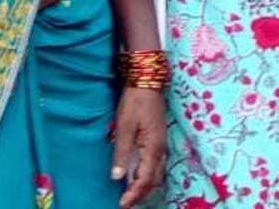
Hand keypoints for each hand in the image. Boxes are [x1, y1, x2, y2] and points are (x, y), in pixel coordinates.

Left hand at [110, 86, 164, 207]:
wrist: (148, 82)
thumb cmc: (135, 103)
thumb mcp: (124, 127)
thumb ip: (122, 153)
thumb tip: (117, 177)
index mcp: (152, 148)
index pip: (144, 179)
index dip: (133, 195)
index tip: (122, 204)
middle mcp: (160, 149)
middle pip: (153, 180)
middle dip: (140, 194)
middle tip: (124, 203)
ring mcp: (161, 144)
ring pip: (156, 174)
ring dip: (144, 187)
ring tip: (129, 194)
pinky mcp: (158, 140)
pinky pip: (156, 165)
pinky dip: (147, 176)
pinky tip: (136, 176)